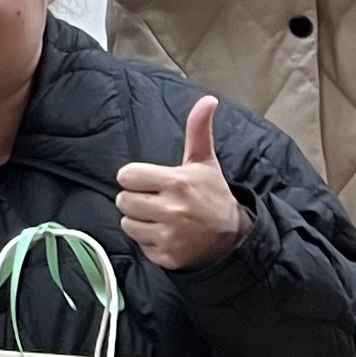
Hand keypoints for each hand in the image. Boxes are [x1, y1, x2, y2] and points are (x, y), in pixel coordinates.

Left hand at [115, 95, 243, 270]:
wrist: (232, 239)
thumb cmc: (212, 196)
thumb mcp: (205, 163)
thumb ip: (198, 131)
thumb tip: (208, 100)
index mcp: (177, 182)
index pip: (126, 176)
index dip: (135, 178)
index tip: (150, 181)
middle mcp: (172, 209)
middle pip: (123, 200)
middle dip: (135, 199)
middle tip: (156, 200)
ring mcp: (169, 236)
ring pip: (127, 223)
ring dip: (139, 221)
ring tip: (161, 218)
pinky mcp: (166, 257)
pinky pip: (139, 245)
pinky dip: (149, 241)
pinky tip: (167, 236)